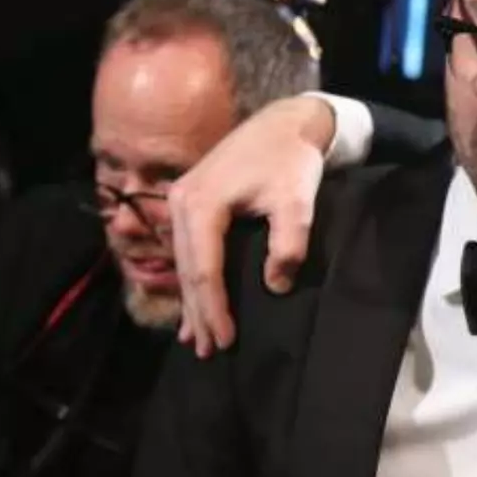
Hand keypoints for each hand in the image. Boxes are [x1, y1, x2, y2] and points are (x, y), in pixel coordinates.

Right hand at [168, 94, 334, 356]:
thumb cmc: (291, 162)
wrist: (283, 124)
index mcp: (202, 204)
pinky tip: (189, 311)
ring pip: (184, 263)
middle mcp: (181, 202)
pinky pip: (186, 251)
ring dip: (192, 303)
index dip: (215, 309)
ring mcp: (179, 201)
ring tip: (197, 340)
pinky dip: (190, 281)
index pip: (205, 270)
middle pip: (188, 271)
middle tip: (210, 352)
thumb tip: (275, 285)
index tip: (227, 342)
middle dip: (199, 314)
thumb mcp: (297, 201)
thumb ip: (288, 243)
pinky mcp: (188, 202)